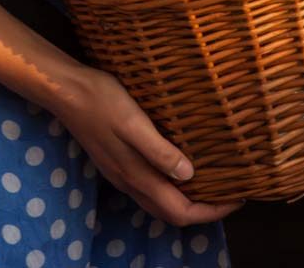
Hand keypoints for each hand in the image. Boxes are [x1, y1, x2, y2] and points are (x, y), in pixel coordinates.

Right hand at [56, 66, 242, 226]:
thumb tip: (189, 176)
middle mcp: (129, 181)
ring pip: (159, 202)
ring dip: (187, 200)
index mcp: (136, 175)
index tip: (237, 198)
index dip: (211, 212)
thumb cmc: (102, 100)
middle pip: (171, 213)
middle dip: (203, 211)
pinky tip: (180, 167)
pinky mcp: (117, 161)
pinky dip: (171, 187)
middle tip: (229, 193)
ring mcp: (121, 173)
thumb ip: (159, 151)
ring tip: (211, 182)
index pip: (180, 211)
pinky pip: (150, 187)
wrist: (66, 91)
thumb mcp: (134, 122)